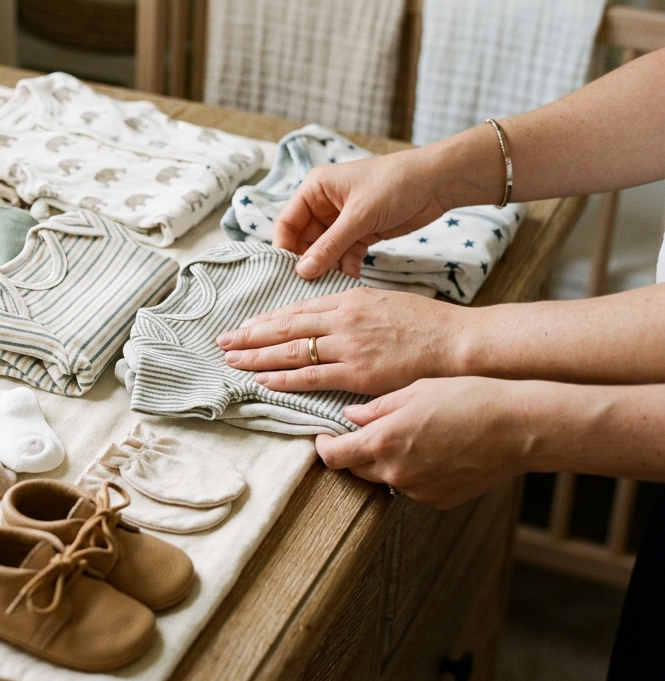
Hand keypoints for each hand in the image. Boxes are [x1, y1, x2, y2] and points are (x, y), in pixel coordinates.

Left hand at [216, 288, 467, 396]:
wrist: (458, 342)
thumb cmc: (427, 324)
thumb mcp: (384, 303)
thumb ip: (353, 311)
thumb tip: (330, 319)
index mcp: (349, 300)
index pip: (296, 311)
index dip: (266, 320)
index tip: (244, 326)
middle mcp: (342, 319)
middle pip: (285, 328)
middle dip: (249, 335)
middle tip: (221, 341)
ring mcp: (348, 346)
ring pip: (290, 350)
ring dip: (256, 356)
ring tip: (231, 360)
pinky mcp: (358, 372)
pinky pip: (311, 376)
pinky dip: (283, 378)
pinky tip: (262, 379)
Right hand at [274, 148, 458, 279]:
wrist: (437, 183)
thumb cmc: (394, 185)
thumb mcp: (358, 216)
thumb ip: (329, 245)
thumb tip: (302, 271)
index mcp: (315, 190)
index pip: (287, 222)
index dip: (284, 247)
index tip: (285, 273)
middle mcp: (324, 204)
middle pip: (304, 240)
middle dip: (308, 262)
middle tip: (309, 285)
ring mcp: (343, 220)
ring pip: (324, 250)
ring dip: (328, 266)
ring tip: (330, 284)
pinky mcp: (361, 232)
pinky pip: (344, 253)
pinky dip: (346, 265)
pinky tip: (352, 276)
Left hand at [317, 376, 524, 508]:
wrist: (519, 428)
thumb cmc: (468, 399)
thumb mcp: (415, 391)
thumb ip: (376, 408)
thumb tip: (351, 417)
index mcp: (384, 441)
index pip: (334, 456)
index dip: (323, 446)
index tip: (324, 436)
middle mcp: (396, 472)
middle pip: (356, 470)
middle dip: (354, 453)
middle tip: (364, 433)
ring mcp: (418, 490)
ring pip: (386, 479)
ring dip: (385, 463)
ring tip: (408, 438)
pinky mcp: (439, 500)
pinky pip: (413, 487)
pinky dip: (412, 473)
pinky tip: (432, 452)